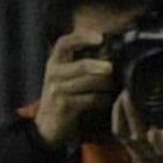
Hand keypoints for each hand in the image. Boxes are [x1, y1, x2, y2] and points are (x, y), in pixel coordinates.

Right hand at [33, 31, 116, 147]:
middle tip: (113, 68)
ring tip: (113, 87)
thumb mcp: (66, 77)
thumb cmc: (64, 97)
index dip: (82, 37)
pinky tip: (106, 101)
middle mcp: (54, 73)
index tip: (100, 37)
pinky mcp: (64, 105)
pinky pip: (91, 99)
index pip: (64, 43)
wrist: (48, 125)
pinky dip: (103, 100)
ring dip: (106, 85)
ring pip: (90, 82)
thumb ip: (80, 65)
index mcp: (54, 62)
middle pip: (83, 65)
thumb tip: (108, 54)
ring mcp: (57, 90)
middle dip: (102, 66)